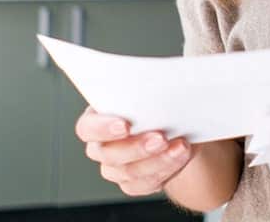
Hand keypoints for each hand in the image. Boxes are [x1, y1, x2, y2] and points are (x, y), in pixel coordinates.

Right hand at [74, 105, 194, 196]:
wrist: (182, 130)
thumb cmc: (165, 106)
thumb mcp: (157, 93)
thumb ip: (148, 93)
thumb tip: (158, 85)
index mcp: (100, 117)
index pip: (87, 127)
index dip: (102, 128)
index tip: (125, 125)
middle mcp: (102, 144)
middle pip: (107, 153)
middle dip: (136, 147)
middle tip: (161, 138)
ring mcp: (115, 167)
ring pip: (128, 171)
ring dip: (157, 160)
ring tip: (180, 146)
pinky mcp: (133, 183)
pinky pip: (144, 183)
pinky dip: (166, 169)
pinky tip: (179, 156)